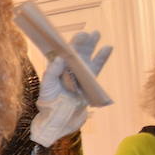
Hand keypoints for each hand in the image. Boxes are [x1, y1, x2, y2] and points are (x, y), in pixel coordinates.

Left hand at [30, 31, 111, 146]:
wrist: (60, 120)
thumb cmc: (49, 103)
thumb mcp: (46, 88)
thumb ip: (52, 74)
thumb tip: (59, 59)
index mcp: (56, 69)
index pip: (62, 53)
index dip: (68, 44)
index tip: (74, 36)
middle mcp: (68, 70)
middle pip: (76, 53)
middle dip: (82, 42)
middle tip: (89, 33)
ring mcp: (79, 76)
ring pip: (86, 58)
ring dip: (92, 47)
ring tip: (97, 34)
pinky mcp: (89, 83)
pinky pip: (96, 69)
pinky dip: (102, 58)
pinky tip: (107, 48)